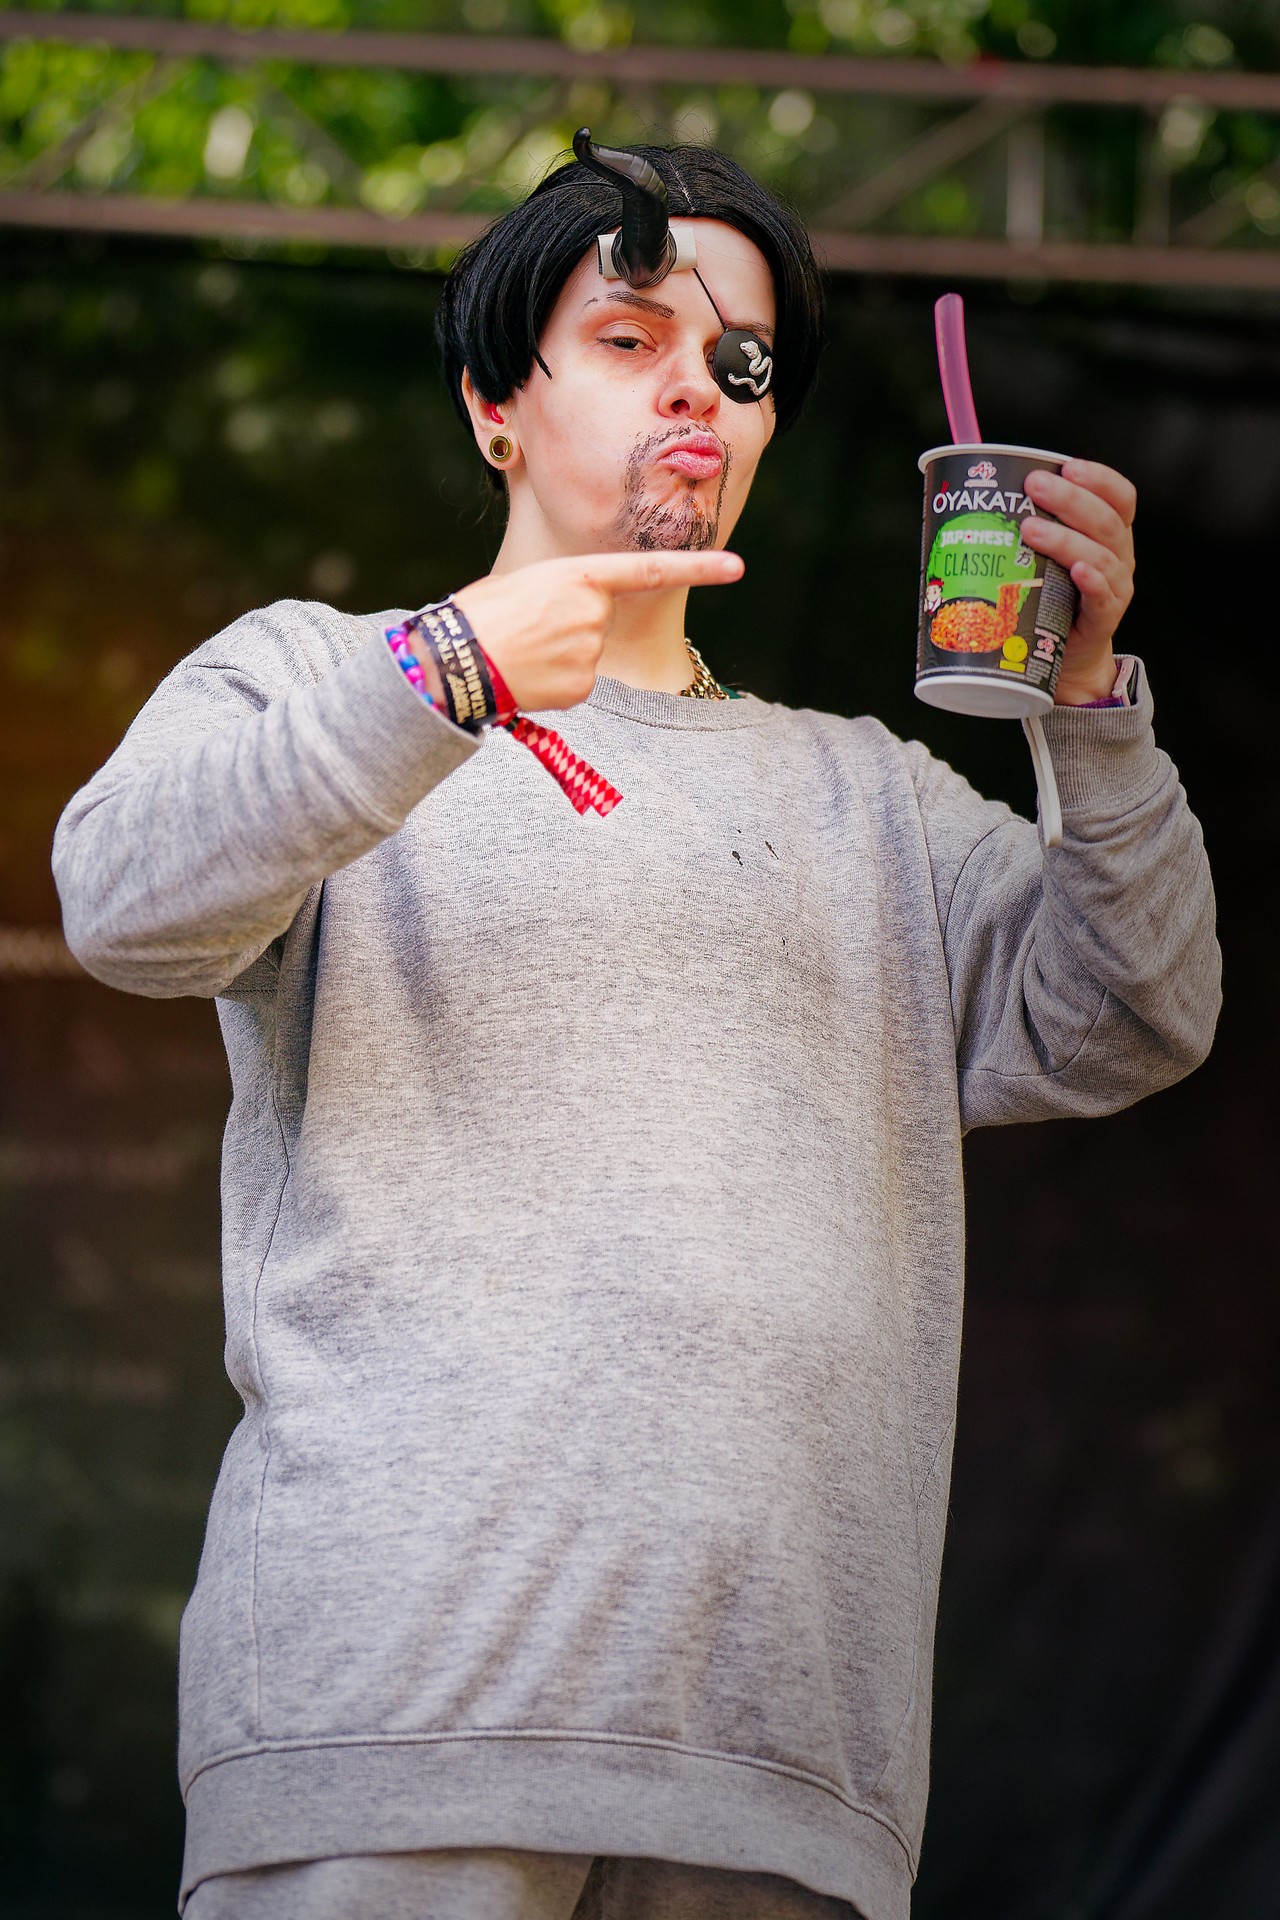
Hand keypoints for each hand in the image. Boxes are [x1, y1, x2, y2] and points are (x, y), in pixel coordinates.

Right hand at [451, 549, 744, 712]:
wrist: (454, 661)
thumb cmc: (478, 616)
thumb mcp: (522, 583)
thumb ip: (561, 591)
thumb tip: (572, 614)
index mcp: (579, 576)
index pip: (649, 570)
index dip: (697, 568)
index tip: (736, 567)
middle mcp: (594, 612)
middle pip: (598, 620)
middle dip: (569, 626)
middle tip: (527, 628)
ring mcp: (590, 652)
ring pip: (586, 653)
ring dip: (559, 655)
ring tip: (520, 651)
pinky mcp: (582, 688)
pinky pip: (577, 683)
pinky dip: (555, 682)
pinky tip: (527, 676)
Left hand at [1020, 460, 1135, 704]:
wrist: (1067, 659)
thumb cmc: (1050, 598)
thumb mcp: (1043, 558)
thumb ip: (1023, 528)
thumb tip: (963, 495)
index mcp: (1108, 535)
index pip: (1118, 497)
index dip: (1098, 478)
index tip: (1067, 465)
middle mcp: (1118, 556)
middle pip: (1106, 521)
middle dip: (1070, 500)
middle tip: (1034, 486)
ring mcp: (1114, 588)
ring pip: (1100, 556)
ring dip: (1065, 539)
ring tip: (1030, 530)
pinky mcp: (1104, 620)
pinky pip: (1102, 597)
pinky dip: (1091, 581)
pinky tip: (1077, 570)